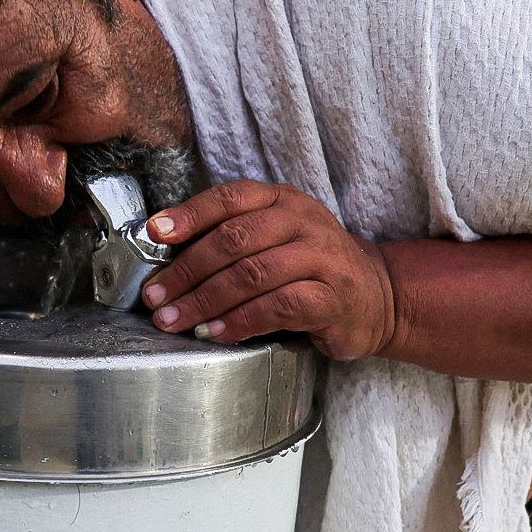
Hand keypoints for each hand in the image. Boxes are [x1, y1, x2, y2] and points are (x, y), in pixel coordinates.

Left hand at [140, 180, 397, 360]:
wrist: (378, 294)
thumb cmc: (309, 266)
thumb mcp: (276, 236)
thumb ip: (231, 235)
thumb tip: (165, 249)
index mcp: (282, 199)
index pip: (229, 198)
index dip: (189, 214)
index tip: (154, 233)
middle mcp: (303, 222)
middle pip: (234, 239)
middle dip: (187, 269)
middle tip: (156, 295)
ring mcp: (322, 258)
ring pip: (252, 274)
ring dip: (206, 300)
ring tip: (175, 319)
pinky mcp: (333, 298)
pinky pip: (278, 307)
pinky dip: (241, 321)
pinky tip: (216, 333)